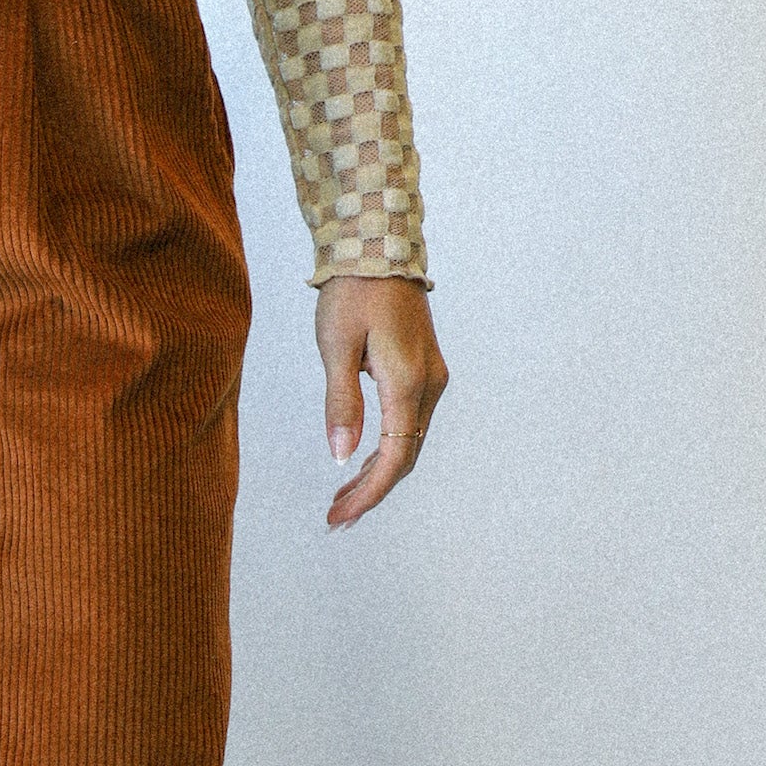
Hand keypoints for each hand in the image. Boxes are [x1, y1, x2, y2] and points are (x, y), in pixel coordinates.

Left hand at [316, 275, 448, 530]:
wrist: (378, 246)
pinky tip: (359, 464)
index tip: (340, 518)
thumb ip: (340, 404)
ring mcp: (430, 379)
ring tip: (341, 500)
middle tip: (335, 519)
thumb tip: (341, 458)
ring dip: (376, 474)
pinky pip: (408, 424)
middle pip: (404, 458)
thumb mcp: (335, 348)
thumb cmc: (352, 291)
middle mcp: (428, 385)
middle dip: (370, 492)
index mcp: (407, 383)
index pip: (393, 458)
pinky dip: (384, 450)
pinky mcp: (423, 371)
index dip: (368, 494)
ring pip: (408, 443)